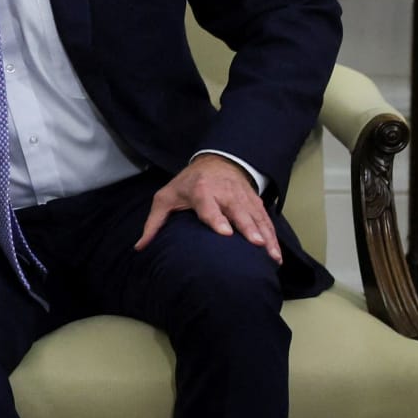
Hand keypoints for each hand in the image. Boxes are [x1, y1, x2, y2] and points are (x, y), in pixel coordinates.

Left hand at [135, 154, 280, 263]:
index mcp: (201, 192)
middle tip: (257, 244)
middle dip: (249, 228)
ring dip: (266, 237)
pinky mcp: (255, 202)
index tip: (225, 232)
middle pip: (238, 212)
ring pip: (256, 218)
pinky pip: (266, 220)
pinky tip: (277, 255)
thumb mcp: (166, 198)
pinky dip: (273, 236)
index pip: (209, 207)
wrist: (216, 161)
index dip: (217, 219)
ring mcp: (243, 197)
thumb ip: (154, 222)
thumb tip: (140, 247)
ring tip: (273, 257)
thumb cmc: (187, 184)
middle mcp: (225, 194)